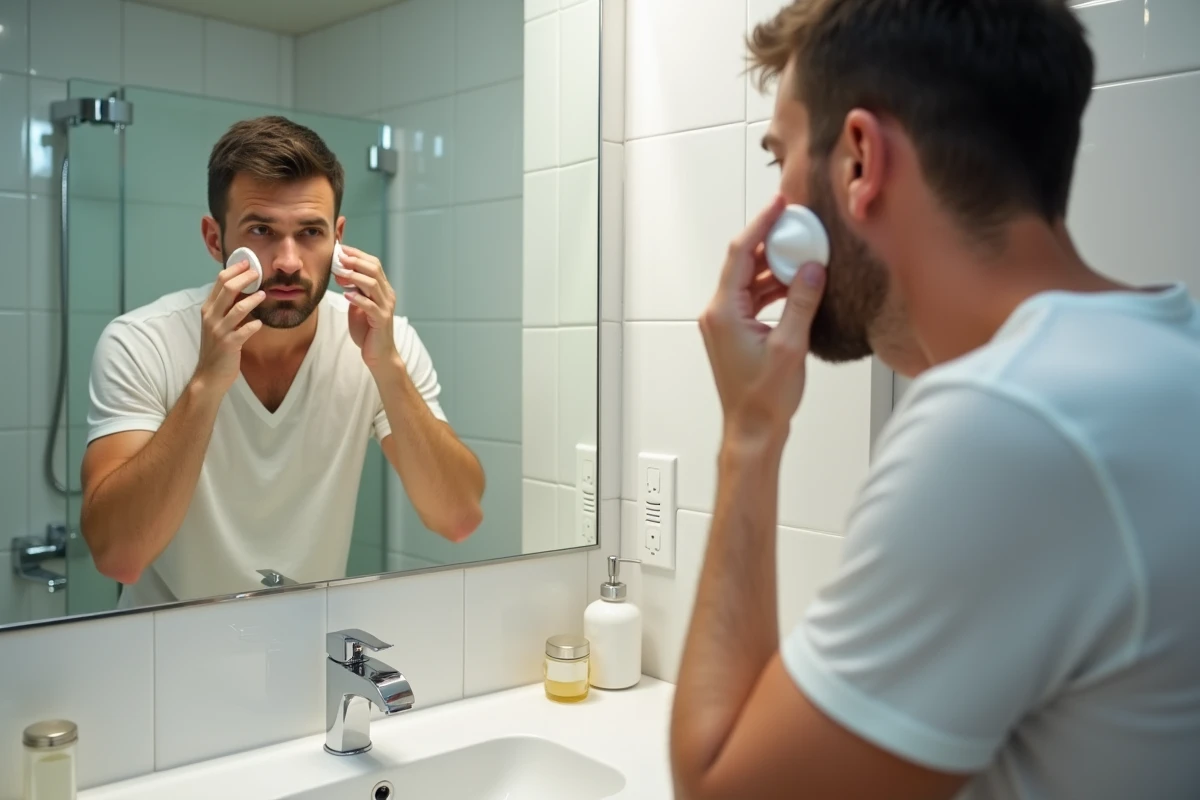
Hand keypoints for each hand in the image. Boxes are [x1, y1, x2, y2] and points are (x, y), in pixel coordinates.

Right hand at [193, 260, 264, 394]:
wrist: (209, 374)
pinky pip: (245, 330)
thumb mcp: (217, 323)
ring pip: (238, 308)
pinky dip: (254, 325)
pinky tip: (261, 323)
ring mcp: (219, 330)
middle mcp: (211, 316)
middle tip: (259, 272)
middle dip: (245, 278)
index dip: (235, 269)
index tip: (248, 263)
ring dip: (253, 299)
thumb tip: (243, 289)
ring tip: (264, 294)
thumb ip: (226, 307)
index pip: (219, 281)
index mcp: (208, 308)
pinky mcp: (229, 344)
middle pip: (228, 289)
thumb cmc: (217, 347)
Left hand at [335, 245, 398, 369]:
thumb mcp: (359, 305)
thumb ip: (355, 289)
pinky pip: (370, 306)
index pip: (373, 264)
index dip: (358, 255)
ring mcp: (386, 307)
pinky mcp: (382, 320)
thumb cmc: (368, 330)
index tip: (341, 249)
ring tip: (339, 274)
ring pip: (373, 285)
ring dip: (354, 277)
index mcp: (383, 289)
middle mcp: (387, 295)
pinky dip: (358, 299)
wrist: (379, 354)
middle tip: (339, 257)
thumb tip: (341, 272)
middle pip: (374, 270)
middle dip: (355, 261)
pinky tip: (346, 295)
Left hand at [698, 195, 826, 443]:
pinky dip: (773, 288)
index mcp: (723, 312)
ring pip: (749, 282)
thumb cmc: (764, 398)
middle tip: (797, 223)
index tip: (779, 204)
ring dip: (774, 267)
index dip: (760, 225)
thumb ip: (801, 302)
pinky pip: (753, 299)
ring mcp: (724, 323)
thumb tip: (812, 268)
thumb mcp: (790, 346)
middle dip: (770, 242)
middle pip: (742, 264)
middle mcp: (717, 313)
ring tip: (803, 251)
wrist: (752, 430)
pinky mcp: (735, 332)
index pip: (739, 253)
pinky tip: (797, 283)